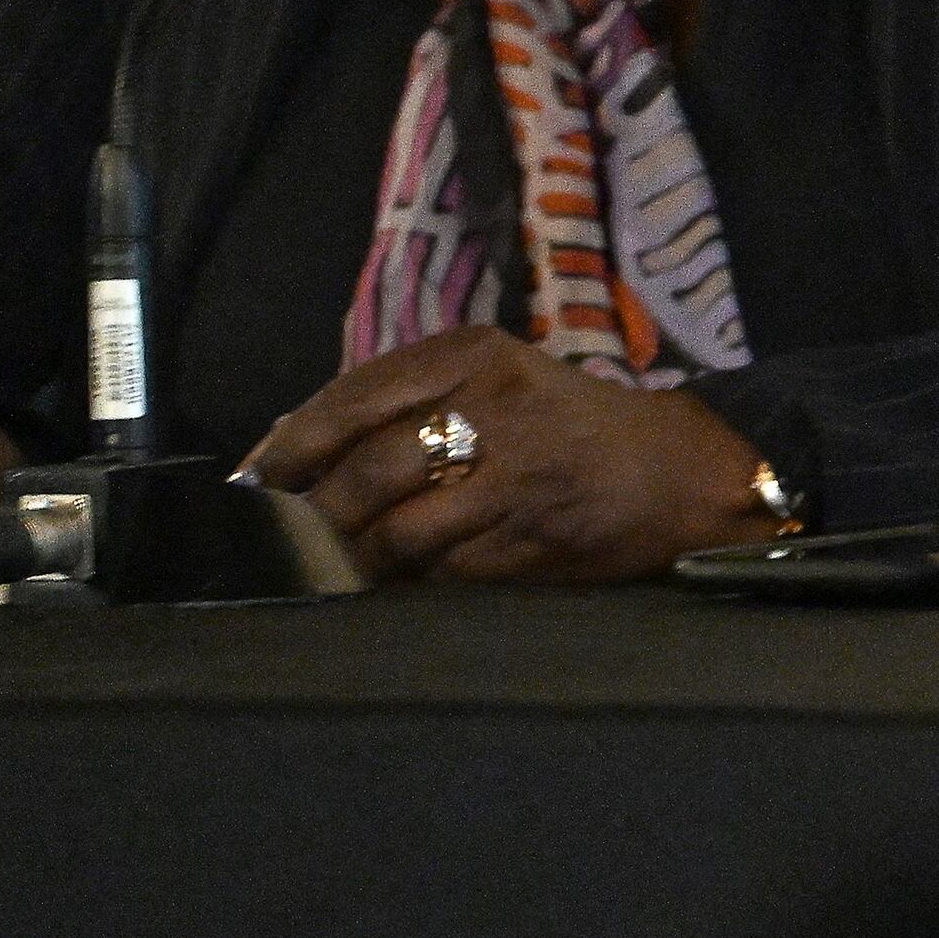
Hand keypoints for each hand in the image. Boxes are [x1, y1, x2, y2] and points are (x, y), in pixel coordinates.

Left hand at [242, 328, 774, 585]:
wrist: (687, 471)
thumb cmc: (571, 426)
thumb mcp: (495, 381)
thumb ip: (403, 402)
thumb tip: (283, 449)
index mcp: (477, 355)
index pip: (353, 397)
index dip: (289, 447)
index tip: (251, 485)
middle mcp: (496, 405)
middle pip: (366, 471)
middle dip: (313, 518)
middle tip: (281, 544)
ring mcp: (518, 476)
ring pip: (397, 532)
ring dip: (357, 561)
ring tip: (337, 570)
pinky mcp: (534, 539)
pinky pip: (443, 572)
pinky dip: (414, 582)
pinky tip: (406, 581)